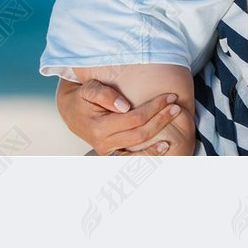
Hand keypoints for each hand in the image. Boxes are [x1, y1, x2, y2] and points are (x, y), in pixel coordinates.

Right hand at [56, 79, 186, 154]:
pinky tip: (164, 147)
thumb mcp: (89, 89)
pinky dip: (150, 153)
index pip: (134, 118)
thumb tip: (125, 106)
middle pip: (140, 133)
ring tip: (175, 120)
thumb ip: (105, 95)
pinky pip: (133, 158)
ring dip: (159, 133)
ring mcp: (109, 151)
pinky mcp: (112, 154)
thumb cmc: (82, 97)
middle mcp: (104, 144)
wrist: (71, 111)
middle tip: (176, 106)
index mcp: (99, 127)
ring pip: (139, 147)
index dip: (154, 108)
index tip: (168, 97)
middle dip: (161, 119)